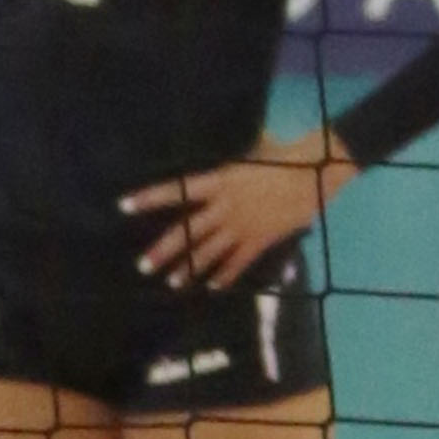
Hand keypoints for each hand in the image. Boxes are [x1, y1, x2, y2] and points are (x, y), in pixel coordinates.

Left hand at [125, 134, 336, 288]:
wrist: (314, 173)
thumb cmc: (285, 156)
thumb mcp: (252, 152)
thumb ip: (232, 162)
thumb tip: (223, 153)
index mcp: (220, 180)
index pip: (177, 190)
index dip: (149, 197)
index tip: (124, 205)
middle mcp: (226, 206)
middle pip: (188, 232)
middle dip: (164, 250)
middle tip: (143, 266)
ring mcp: (243, 226)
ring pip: (209, 252)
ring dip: (189, 269)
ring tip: (171, 283)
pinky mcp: (260, 240)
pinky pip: (238, 262)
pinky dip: (224, 275)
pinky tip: (211, 286)